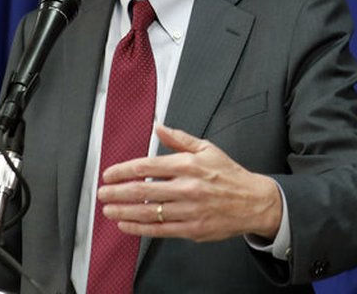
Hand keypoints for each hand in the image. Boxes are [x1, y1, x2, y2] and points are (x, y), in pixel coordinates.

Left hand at [97, 124, 282, 241]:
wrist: (254, 201)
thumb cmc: (230, 175)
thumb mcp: (207, 149)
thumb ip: (180, 139)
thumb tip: (158, 127)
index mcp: (188, 165)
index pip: (147, 166)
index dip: (123, 171)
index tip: (109, 174)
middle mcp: (187, 187)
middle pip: (142, 190)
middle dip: (117, 192)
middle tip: (102, 193)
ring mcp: (189, 210)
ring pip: (147, 212)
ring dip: (123, 212)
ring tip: (108, 210)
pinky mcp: (192, 229)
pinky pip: (159, 230)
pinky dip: (139, 229)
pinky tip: (126, 225)